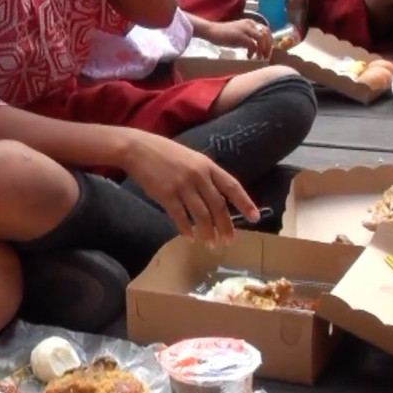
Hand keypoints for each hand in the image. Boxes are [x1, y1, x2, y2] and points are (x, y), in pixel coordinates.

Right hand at [119, 130, 258, 245]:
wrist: (136, 148)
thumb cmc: (163, 152)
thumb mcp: (190, 158)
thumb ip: (203, 174)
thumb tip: (215, 197)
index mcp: (207, 165)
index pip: (232, 186)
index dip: (245, 203)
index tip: (255, 217)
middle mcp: (198, 176)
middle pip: (218, 206)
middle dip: (226, 226)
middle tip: (229, 241)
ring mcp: (182, 185)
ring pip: (202, 215)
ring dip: (208, 232)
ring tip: (211, 244)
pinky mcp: (166, 195)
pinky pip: (180, 217)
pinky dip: (186, 229)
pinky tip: (190, 238)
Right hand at [205, 19, 271, 58]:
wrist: (211, 31)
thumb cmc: (223, 34)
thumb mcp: (239, 33)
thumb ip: (249, 37)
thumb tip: (257, 48)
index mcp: (251, 22)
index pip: (266, 30)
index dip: (269, 41)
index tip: (266, 51)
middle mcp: (250, 24)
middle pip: (266, 34)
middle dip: (268, 47)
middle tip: (265, 56)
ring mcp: (245, 29)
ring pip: (262, 39)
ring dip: (262, 49)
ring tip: (259, 57)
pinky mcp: (240, 36)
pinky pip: (252, 44)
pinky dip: (253, 52)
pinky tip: (249, 57)